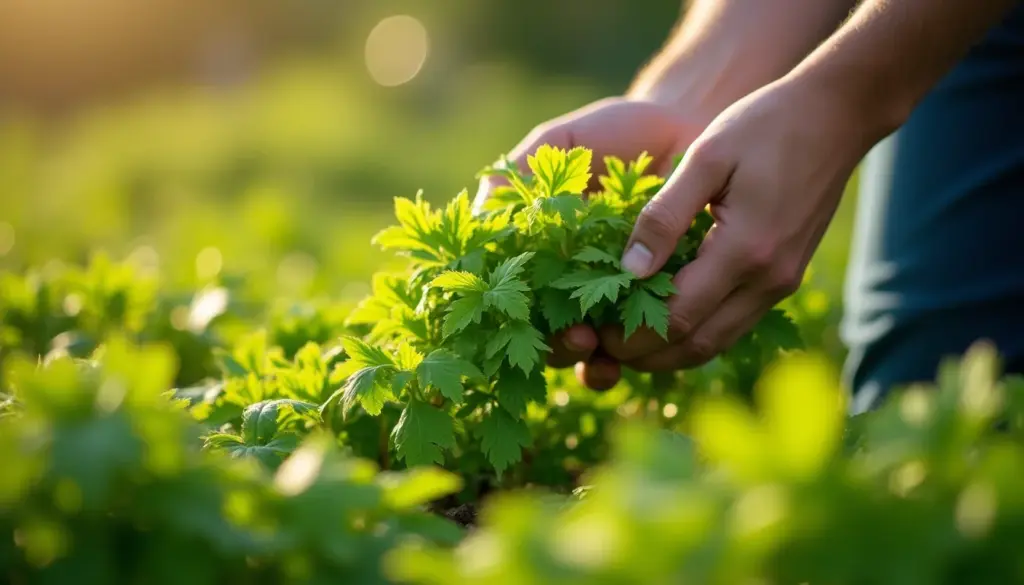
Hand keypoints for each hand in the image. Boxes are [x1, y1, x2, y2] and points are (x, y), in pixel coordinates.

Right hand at [474, 96, 703, 389]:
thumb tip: (475, 221)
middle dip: (561, 346)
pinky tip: (646, 349)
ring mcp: (620, 295)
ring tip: (604, 349)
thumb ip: (515, 176)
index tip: (518, 319)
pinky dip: (645, 352)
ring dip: (597, 360)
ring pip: (599, 348)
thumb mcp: (558, 144)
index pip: (515, 299)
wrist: (687, 124)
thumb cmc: (615, 135)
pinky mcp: (664, 299)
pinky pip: (652, 339)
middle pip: (554, 334)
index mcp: (542, 253)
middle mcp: (576, 283)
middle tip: (578, 339)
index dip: (511, 318)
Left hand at [602, 77, 872, 371]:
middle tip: (603, 348)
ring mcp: (782, 283)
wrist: (837, 116)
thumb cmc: (764, 125)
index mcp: (746, 250)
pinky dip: (697, 332)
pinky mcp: (786, 278)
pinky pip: (735, 322)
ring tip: (627, 343)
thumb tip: (628, 269)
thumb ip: (665, 215)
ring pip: (718, 342)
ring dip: (671, 351)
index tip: (596, 333)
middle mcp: (768, 279)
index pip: (677, 317)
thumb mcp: (706, 158)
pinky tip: (666, 319)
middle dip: (646, 355)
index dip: (632, 334)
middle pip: (697, 344)